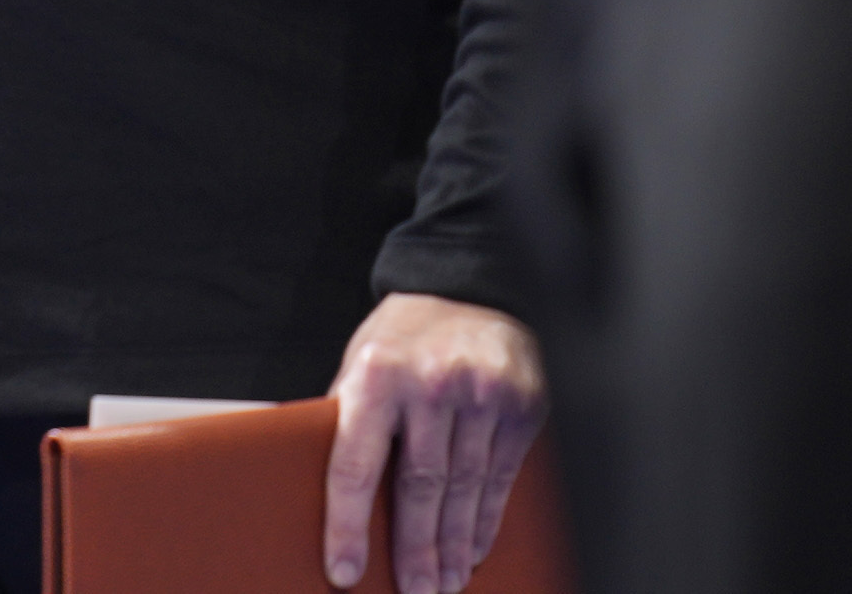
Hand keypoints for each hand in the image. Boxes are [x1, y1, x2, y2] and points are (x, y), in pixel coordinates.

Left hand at [323, 291, 542, 593]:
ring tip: (446, 583)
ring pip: (466, 490)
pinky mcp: (524, 407)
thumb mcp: (361, 362)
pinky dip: (488, 518)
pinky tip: (476, 548)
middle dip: (416, 550)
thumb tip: (327, 484)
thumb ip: (350, 417)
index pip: (355, 465)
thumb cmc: (405, 334)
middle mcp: (432, 386)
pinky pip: (503, 477)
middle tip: (415, 593)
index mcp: (377, 375)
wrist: (472, 287)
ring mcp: (483, 396)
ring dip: (455, 545)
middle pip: (420, 489)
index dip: (347, 524)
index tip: (343, 569)